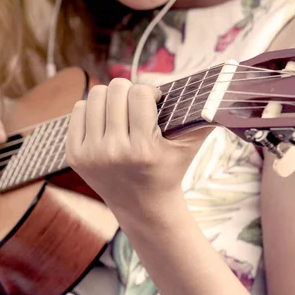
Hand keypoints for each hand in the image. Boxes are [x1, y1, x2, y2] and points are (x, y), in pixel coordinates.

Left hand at [66, 78, 208, 222]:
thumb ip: (205, 117)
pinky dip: (92, 110)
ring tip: (121, 111)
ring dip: (110, 99)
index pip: (140, 94)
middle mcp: (113, 152)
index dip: (150, 92)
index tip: (154, 102)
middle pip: (114, 90)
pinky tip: (105, 122)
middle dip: (129, 92)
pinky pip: (78, 110)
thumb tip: (220, 88)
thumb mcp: (189, 146)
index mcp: (143, 149)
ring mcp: (90, 155)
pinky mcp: (74, 155)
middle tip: (136, 105)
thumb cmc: (168, 169)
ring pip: (95, 96)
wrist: (142, 206)